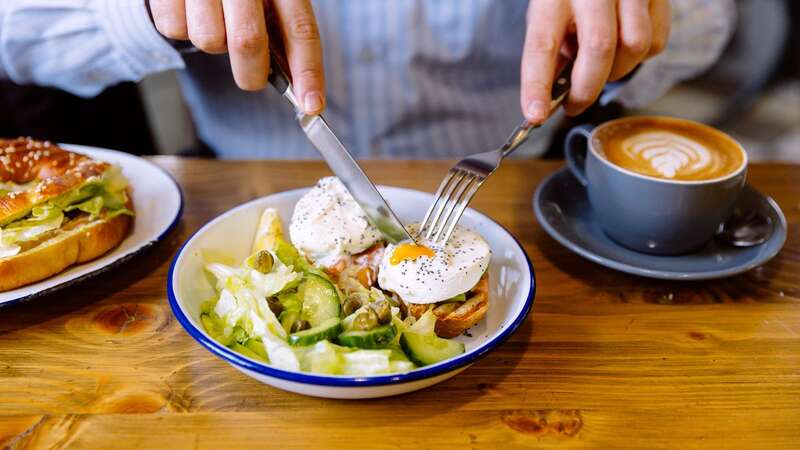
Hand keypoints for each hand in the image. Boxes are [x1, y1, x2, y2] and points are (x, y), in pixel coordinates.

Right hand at [148, 0, 325, 113]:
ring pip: (209, 40)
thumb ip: (280, 33)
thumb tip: (299, 88)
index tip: (312, 105)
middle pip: (248, 41)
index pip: (299, 28)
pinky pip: (175, 29)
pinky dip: (181, 29)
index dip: (308, 70)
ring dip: (214, 43)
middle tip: (252, 76)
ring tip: (214, 20)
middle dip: (251, 73)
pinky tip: (189, 9)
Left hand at [521, 0, 670, 122]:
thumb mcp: (550, 15)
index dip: (538, 84)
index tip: (536, 114)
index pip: (542, 44)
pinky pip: (655, 41)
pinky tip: (623, 47)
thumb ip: (550, 53)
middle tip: (574, 104)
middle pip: (599, 47)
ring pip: (635, 45)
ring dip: (617, 71)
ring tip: (601, 66)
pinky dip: (638, 58)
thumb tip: (549, 101)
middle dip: (586, 88)